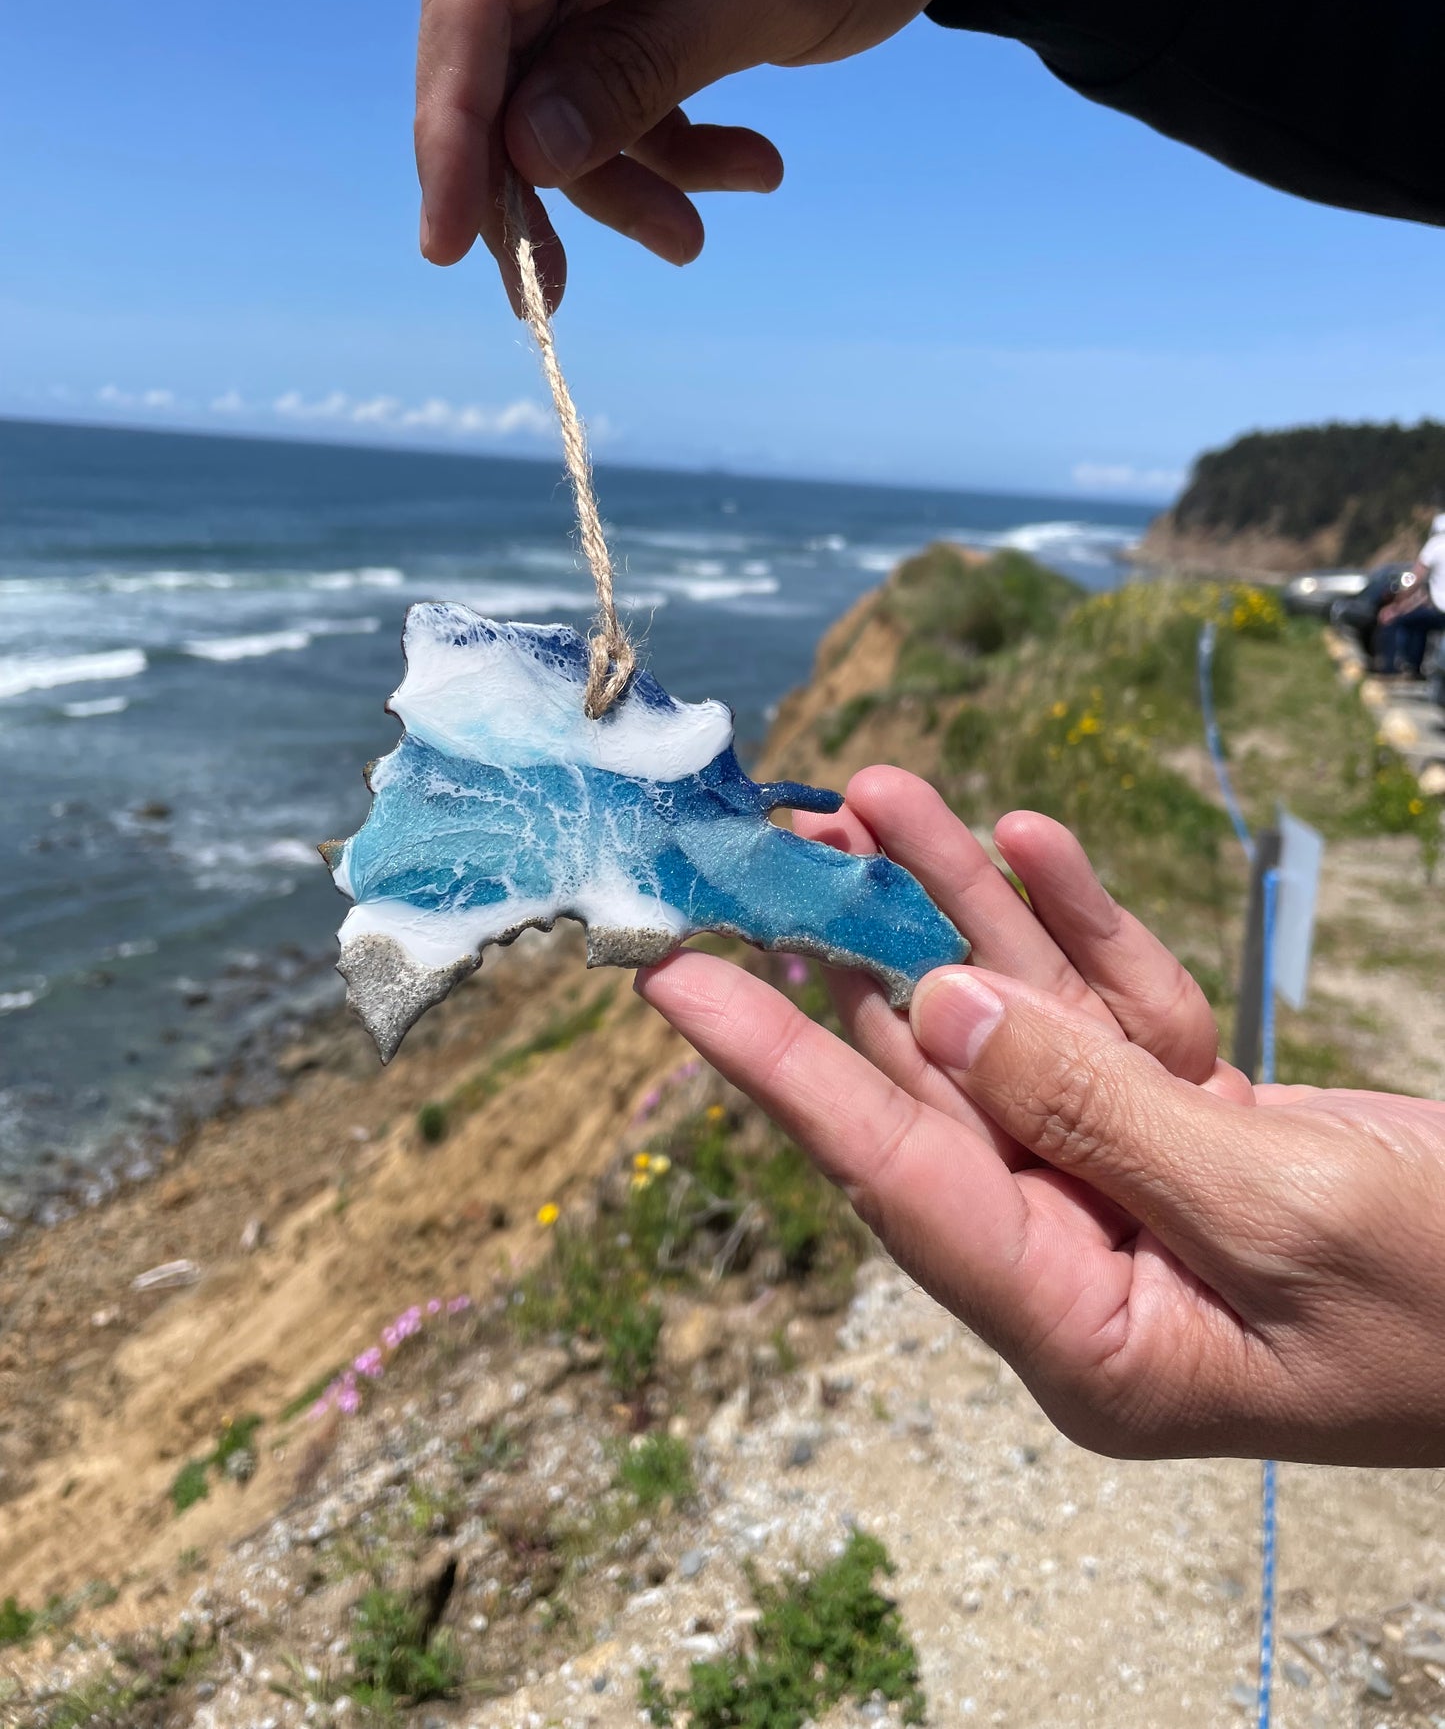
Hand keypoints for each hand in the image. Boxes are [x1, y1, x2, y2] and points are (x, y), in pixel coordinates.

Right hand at [416, 0, 1098, 305]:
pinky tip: (742, 169)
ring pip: (551, 70)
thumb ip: (643, 63)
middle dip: (531, 170)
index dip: (450, 122)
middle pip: (495, 39)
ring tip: (695, 235)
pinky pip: (609, 65)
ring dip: (615, 169)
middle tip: (556, 285)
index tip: (447, 240)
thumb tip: (527, 158)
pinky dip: (661, 134)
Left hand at [638, 766, 1444, 1464]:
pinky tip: (1027, 840)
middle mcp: (1083, 1258)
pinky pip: (1114, 1016)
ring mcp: (1138, 1189)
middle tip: (782, 838)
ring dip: (956, 906)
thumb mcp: (1280, 1218)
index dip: (775, 1070)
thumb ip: (1099, 1115)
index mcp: (1083, 1333)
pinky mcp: (1199, 1129)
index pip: (895, 1180)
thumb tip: (935, 1013)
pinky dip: (1078, 929)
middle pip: (937, 1083)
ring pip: (1017, 1025)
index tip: (667, 980)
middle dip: (859, 948)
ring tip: (880, 797)